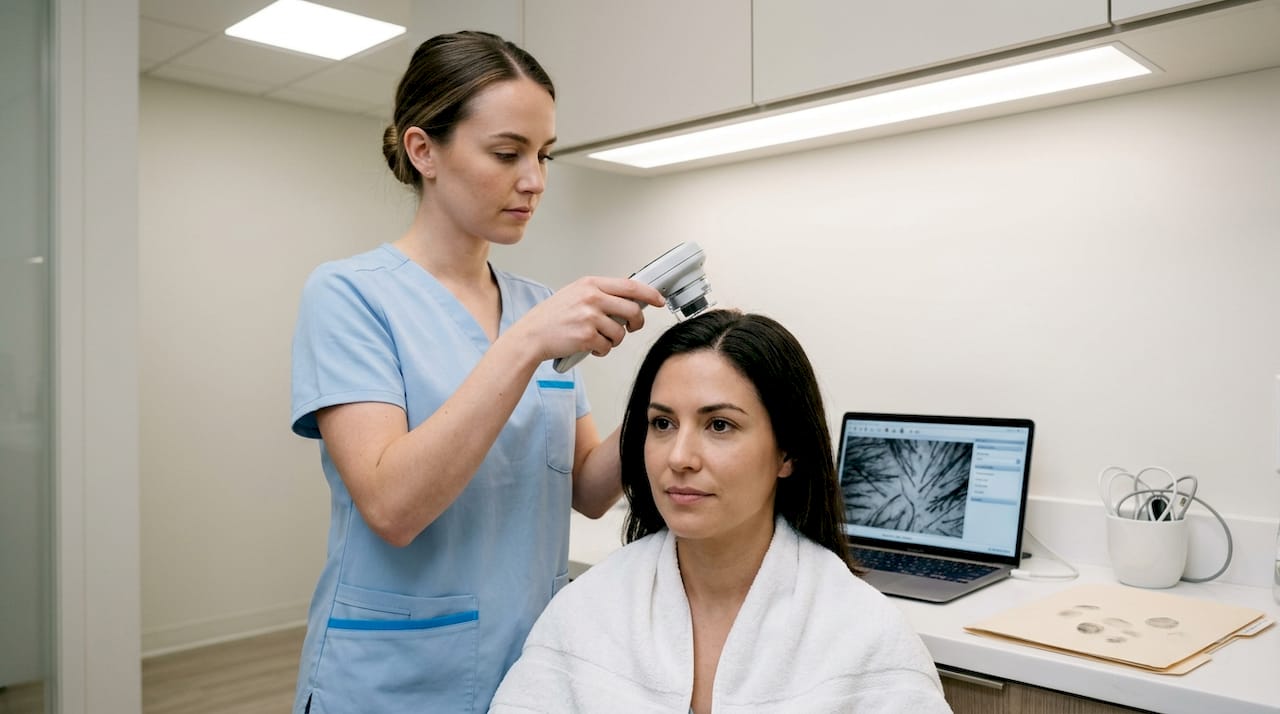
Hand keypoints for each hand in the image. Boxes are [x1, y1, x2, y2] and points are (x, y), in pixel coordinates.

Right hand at [516, 276, 664, 362]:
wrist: (531, 336)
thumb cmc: (551, 318)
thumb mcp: (575, 294)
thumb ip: (599, 294)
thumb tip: (627, 300)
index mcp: (590, 284)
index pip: (630, 285)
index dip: (649, 293)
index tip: (659, 300)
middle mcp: (592, 297)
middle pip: (632, 310)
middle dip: (637, 323)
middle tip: (632, 328)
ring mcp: (590, 316)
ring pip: (621, 332)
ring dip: (614, 340)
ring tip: (599, 339)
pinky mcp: (587, 336)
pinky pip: (607, 347)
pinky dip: (602, 351)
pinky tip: (590, 347)